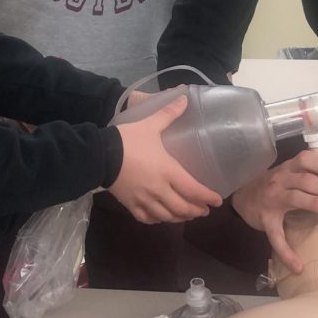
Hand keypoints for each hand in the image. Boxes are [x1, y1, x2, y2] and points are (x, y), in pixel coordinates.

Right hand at [109, 94, 221, 223]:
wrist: (100, 155)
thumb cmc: (128, 140)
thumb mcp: (150, 125)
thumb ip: (168, 113)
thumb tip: (184, 97)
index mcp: (168, 171)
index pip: (193, 190)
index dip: (207, 197)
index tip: (217, 201)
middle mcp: (159, 190)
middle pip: (182, 208)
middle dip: (196, 210)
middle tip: (204, 210)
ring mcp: (144, 200)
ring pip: (167, 216)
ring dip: (180, 217)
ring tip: (187, 215)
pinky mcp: (130, 205)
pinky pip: (147, 218)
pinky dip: (157, 220)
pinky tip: (161, 217)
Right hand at [230, 150, 317, 273]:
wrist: (243, 197)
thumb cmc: (274, 185)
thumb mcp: (290, 174)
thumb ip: (310, 175)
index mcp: (288, 168)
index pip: (307, 159)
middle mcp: (279, 179)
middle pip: (307, 180)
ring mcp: (271, 198)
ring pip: (296, 198)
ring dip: (317, 204)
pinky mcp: (265, 219)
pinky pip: (276, 236)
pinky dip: (286, 251)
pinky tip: (297, 266)